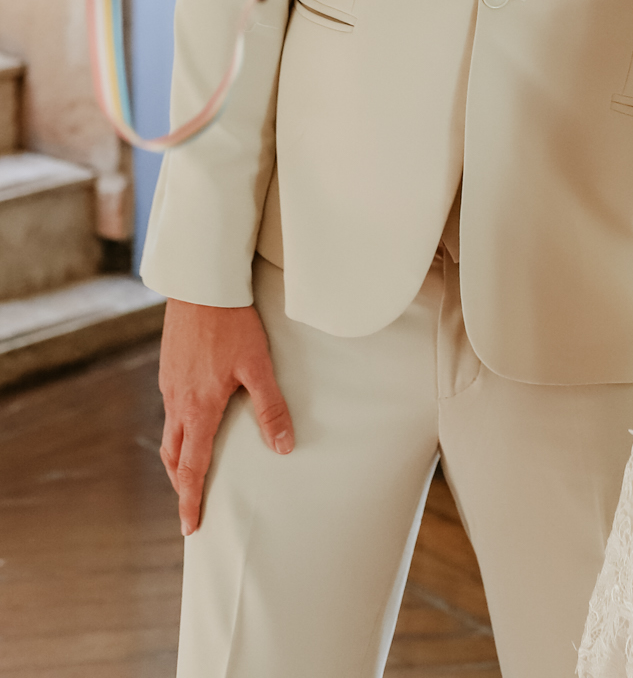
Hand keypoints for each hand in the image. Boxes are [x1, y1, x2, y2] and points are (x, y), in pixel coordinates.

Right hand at [159, 299, 293, 535]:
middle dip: (181, 483)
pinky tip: (193, 418)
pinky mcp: (169, 366)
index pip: (191, 468)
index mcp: (198, 409)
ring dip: (178, 456)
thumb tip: (283, 447)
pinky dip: (178, 427)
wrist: (201, 285)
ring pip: (169, 431)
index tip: (190, 527)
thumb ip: (270, 407)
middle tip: (190, 503)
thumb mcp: (258, 366)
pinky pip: (170, 407)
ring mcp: (169, 383)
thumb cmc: (233, 324)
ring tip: (191, 467)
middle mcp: (177, 401)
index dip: (190, 500)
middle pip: (173, 456)